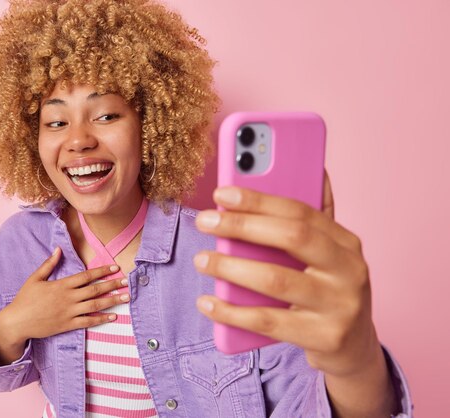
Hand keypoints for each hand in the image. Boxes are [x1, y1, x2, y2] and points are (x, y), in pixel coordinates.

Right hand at [0, 247, 128, 362]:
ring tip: (125, 298)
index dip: (102, 271)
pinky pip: (88, 321)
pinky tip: (113, 317)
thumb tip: (58, 249)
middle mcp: (68, 298)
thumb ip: (49, 264)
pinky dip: (101, 319)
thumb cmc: (25, 299)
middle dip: (112, 285)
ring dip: (112, 301)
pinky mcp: (68, 325)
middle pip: (95, 290)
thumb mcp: (35, 278)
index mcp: (62, 285)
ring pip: (95, 305)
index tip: (115, 268)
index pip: (87, 276)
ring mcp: (69, 312)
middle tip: (126, 282)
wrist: (17, 322)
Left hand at [193, 172, 380, 378]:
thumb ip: (311, 220)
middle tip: (204, 221)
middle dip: (242, 226)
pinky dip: (231, 312)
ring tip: (201, 259)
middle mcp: (350, 270)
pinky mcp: (324, 337)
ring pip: (276, 280)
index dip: (259, 199)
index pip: (300, 211)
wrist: (354, 347)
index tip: (222, 192)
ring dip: (230, 267)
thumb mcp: (327, 254)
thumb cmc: (328, 291)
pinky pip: (267, 322)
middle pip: (292, 238)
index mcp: (346, 242)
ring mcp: (340, 306)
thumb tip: (311, 170)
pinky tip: (207, 302)